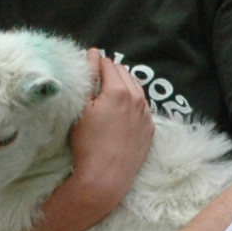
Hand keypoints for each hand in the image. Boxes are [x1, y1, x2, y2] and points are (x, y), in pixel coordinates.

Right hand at [62, 51, 155, 215]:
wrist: (105, 177)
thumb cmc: (87, 143)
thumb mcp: (81, 107)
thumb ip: (88, 76)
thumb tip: (92, 53)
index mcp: (118, 90)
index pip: (107, 64)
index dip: (95, 63)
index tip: (86, 68)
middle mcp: (137, 98)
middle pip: (123, 73)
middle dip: (110, 72)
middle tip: (95, 80)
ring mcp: (146, 114)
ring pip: (135, 87)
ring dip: (122, 84)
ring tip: (108, 92)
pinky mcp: (149, 128)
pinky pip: (142, 106)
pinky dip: (132, 101)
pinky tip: (121, 109)